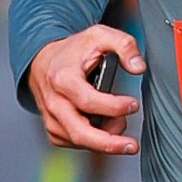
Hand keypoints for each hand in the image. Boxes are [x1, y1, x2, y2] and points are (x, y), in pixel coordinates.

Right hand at [28, 26, 141, 152]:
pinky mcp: (54, 130)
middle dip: (108, 143)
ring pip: (79, 141)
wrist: (43, 61)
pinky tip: (105, 129)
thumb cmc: (72, 52)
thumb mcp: (99, 35)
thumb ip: (124, 45)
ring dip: (105, 139)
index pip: (88, 101)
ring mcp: (52, 118)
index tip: (133, 104)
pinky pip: (74, 144)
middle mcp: (54, 102)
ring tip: (120, 123)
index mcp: (63, 79)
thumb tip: (138, 66)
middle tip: (131, 145)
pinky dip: (94, 142)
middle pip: (80, 132)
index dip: (113, 107)